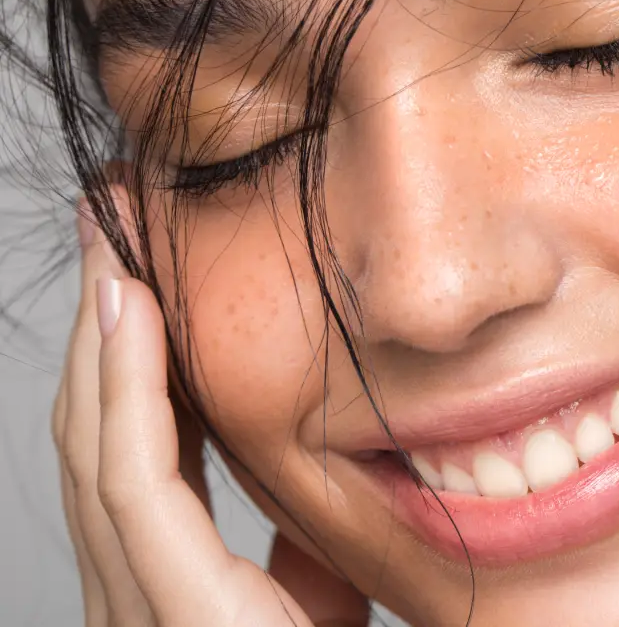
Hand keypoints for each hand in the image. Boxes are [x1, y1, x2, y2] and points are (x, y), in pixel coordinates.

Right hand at [51, 204, 369, 626]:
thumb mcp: (317, 615)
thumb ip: (294, 567)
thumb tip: (300, 520)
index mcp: (167, 600)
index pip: (133, 464)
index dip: (126, 371)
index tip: (138, 282)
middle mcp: (132, 605)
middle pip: (97, 444)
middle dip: (99, 335)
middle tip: (111, 233)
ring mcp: (140, 614)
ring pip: (100, 453)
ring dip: (103, 345)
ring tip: (113, 251)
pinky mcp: (179, 618)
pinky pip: (136, 489)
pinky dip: (126, 396)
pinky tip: (129, 319)